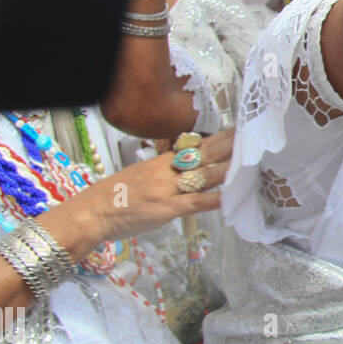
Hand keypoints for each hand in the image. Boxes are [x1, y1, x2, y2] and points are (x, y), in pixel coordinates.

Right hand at [67, 128, 233, 245]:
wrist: (92, 212)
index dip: (217, 139)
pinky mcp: (166, 208)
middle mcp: (166, 171)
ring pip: (204, 176)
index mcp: (160, 162)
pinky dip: (213, 200)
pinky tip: (228, 197)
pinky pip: (195, 202)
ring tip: (249, 163)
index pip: (195, 146)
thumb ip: (162, 171)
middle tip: (251, 138)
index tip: (236, 131)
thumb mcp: (139, 175)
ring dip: (227, 169)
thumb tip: (182, 169)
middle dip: (228, 147)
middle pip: (204, 155)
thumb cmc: (113, 197)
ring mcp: (168, 189)